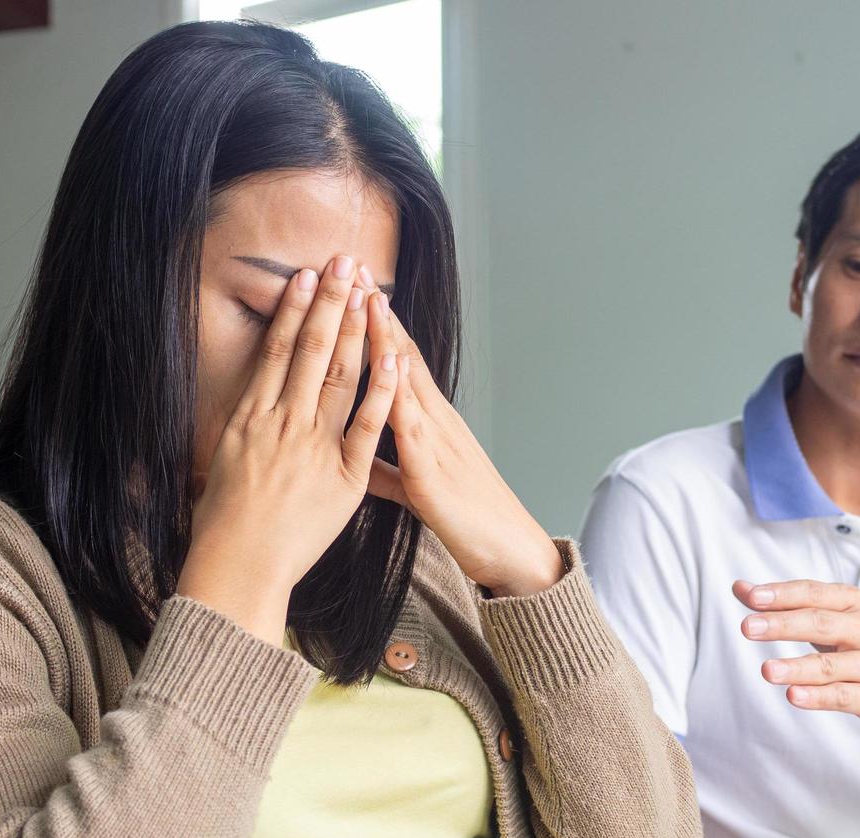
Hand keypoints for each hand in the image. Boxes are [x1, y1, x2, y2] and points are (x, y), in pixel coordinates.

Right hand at [178, 256, 397, 641]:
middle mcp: (281, 421)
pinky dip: (380, 391)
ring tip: (366, 289)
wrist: (235, 566)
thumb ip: (243, 429)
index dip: (294, 310)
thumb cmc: (223, 524)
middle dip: (328, 301)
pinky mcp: (342, 475)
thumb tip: (245, 404)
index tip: (307, 277)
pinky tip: (392, 358)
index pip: (276, 350)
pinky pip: (364, 426)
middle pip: (308, 349)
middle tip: (342, 260)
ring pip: (336, 375)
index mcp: (251, 416)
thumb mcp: (223, 462)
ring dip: (353, 329)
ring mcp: (312, 446)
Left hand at [356, 269, 561, 597]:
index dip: (373, 323)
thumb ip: (385, 467)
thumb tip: (358, 457)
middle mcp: (434, 420)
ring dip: (387, 339)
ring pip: (406, 380)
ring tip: (366, 298)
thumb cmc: (465, 518)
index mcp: (426, 423)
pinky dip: (397, 396)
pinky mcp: (433, 471)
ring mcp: (437, 441)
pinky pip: (412, 427)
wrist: (509, 549)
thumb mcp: (414, 487)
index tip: (349, 286)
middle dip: (375, 311)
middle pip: (401, 354)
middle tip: (351, 265)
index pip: (396, 361)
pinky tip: (387, 370)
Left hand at [732, 578, 859, 726]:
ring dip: (798, 667)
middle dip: (783, 624)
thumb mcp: (833, 615)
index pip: (814, 594)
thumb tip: (740, 588)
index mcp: (852, 604)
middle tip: (748, 627)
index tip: (751, 596)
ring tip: (767, 670)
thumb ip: (786, 603)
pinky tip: (793, 696)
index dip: (782, 594)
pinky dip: (818, 697)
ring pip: (832, 665)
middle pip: (821, 624)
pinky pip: (845, 696)